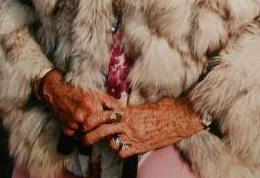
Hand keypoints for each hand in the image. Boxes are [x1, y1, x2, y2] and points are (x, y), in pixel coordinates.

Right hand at [40, 69, 120, 136]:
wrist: (57, 91)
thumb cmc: (78, 91)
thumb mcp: (96, 92)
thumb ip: (110, 101)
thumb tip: (122, 108)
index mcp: (92, 106)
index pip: (106, 122)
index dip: (109, 123)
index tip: (110, 123)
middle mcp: (83, 117)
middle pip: (97, 130)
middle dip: (99, 128)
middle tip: (99, 125)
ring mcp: (74, 124)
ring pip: (87, 134)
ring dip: (88, 130)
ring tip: (86, 121)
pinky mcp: (66, 129)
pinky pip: (77, 136)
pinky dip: (78, 131)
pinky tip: (77, 122)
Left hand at [81, 97, 203, 156]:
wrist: (176, 118)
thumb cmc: (160, 109)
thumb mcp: (140, 107)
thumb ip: (126, 110)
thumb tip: (115, 111)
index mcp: (127, 111)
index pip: (103, 114)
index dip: (91, 120)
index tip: (84, 123)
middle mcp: (128, 124)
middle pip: (102, 130)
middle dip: (89, 136)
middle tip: (83, 139)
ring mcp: (133, 136)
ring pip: (111, 143)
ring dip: (108, 142)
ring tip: (109, 140)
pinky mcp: (140, 147)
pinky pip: (123, 152)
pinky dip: (120, 151)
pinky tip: (121, 147)